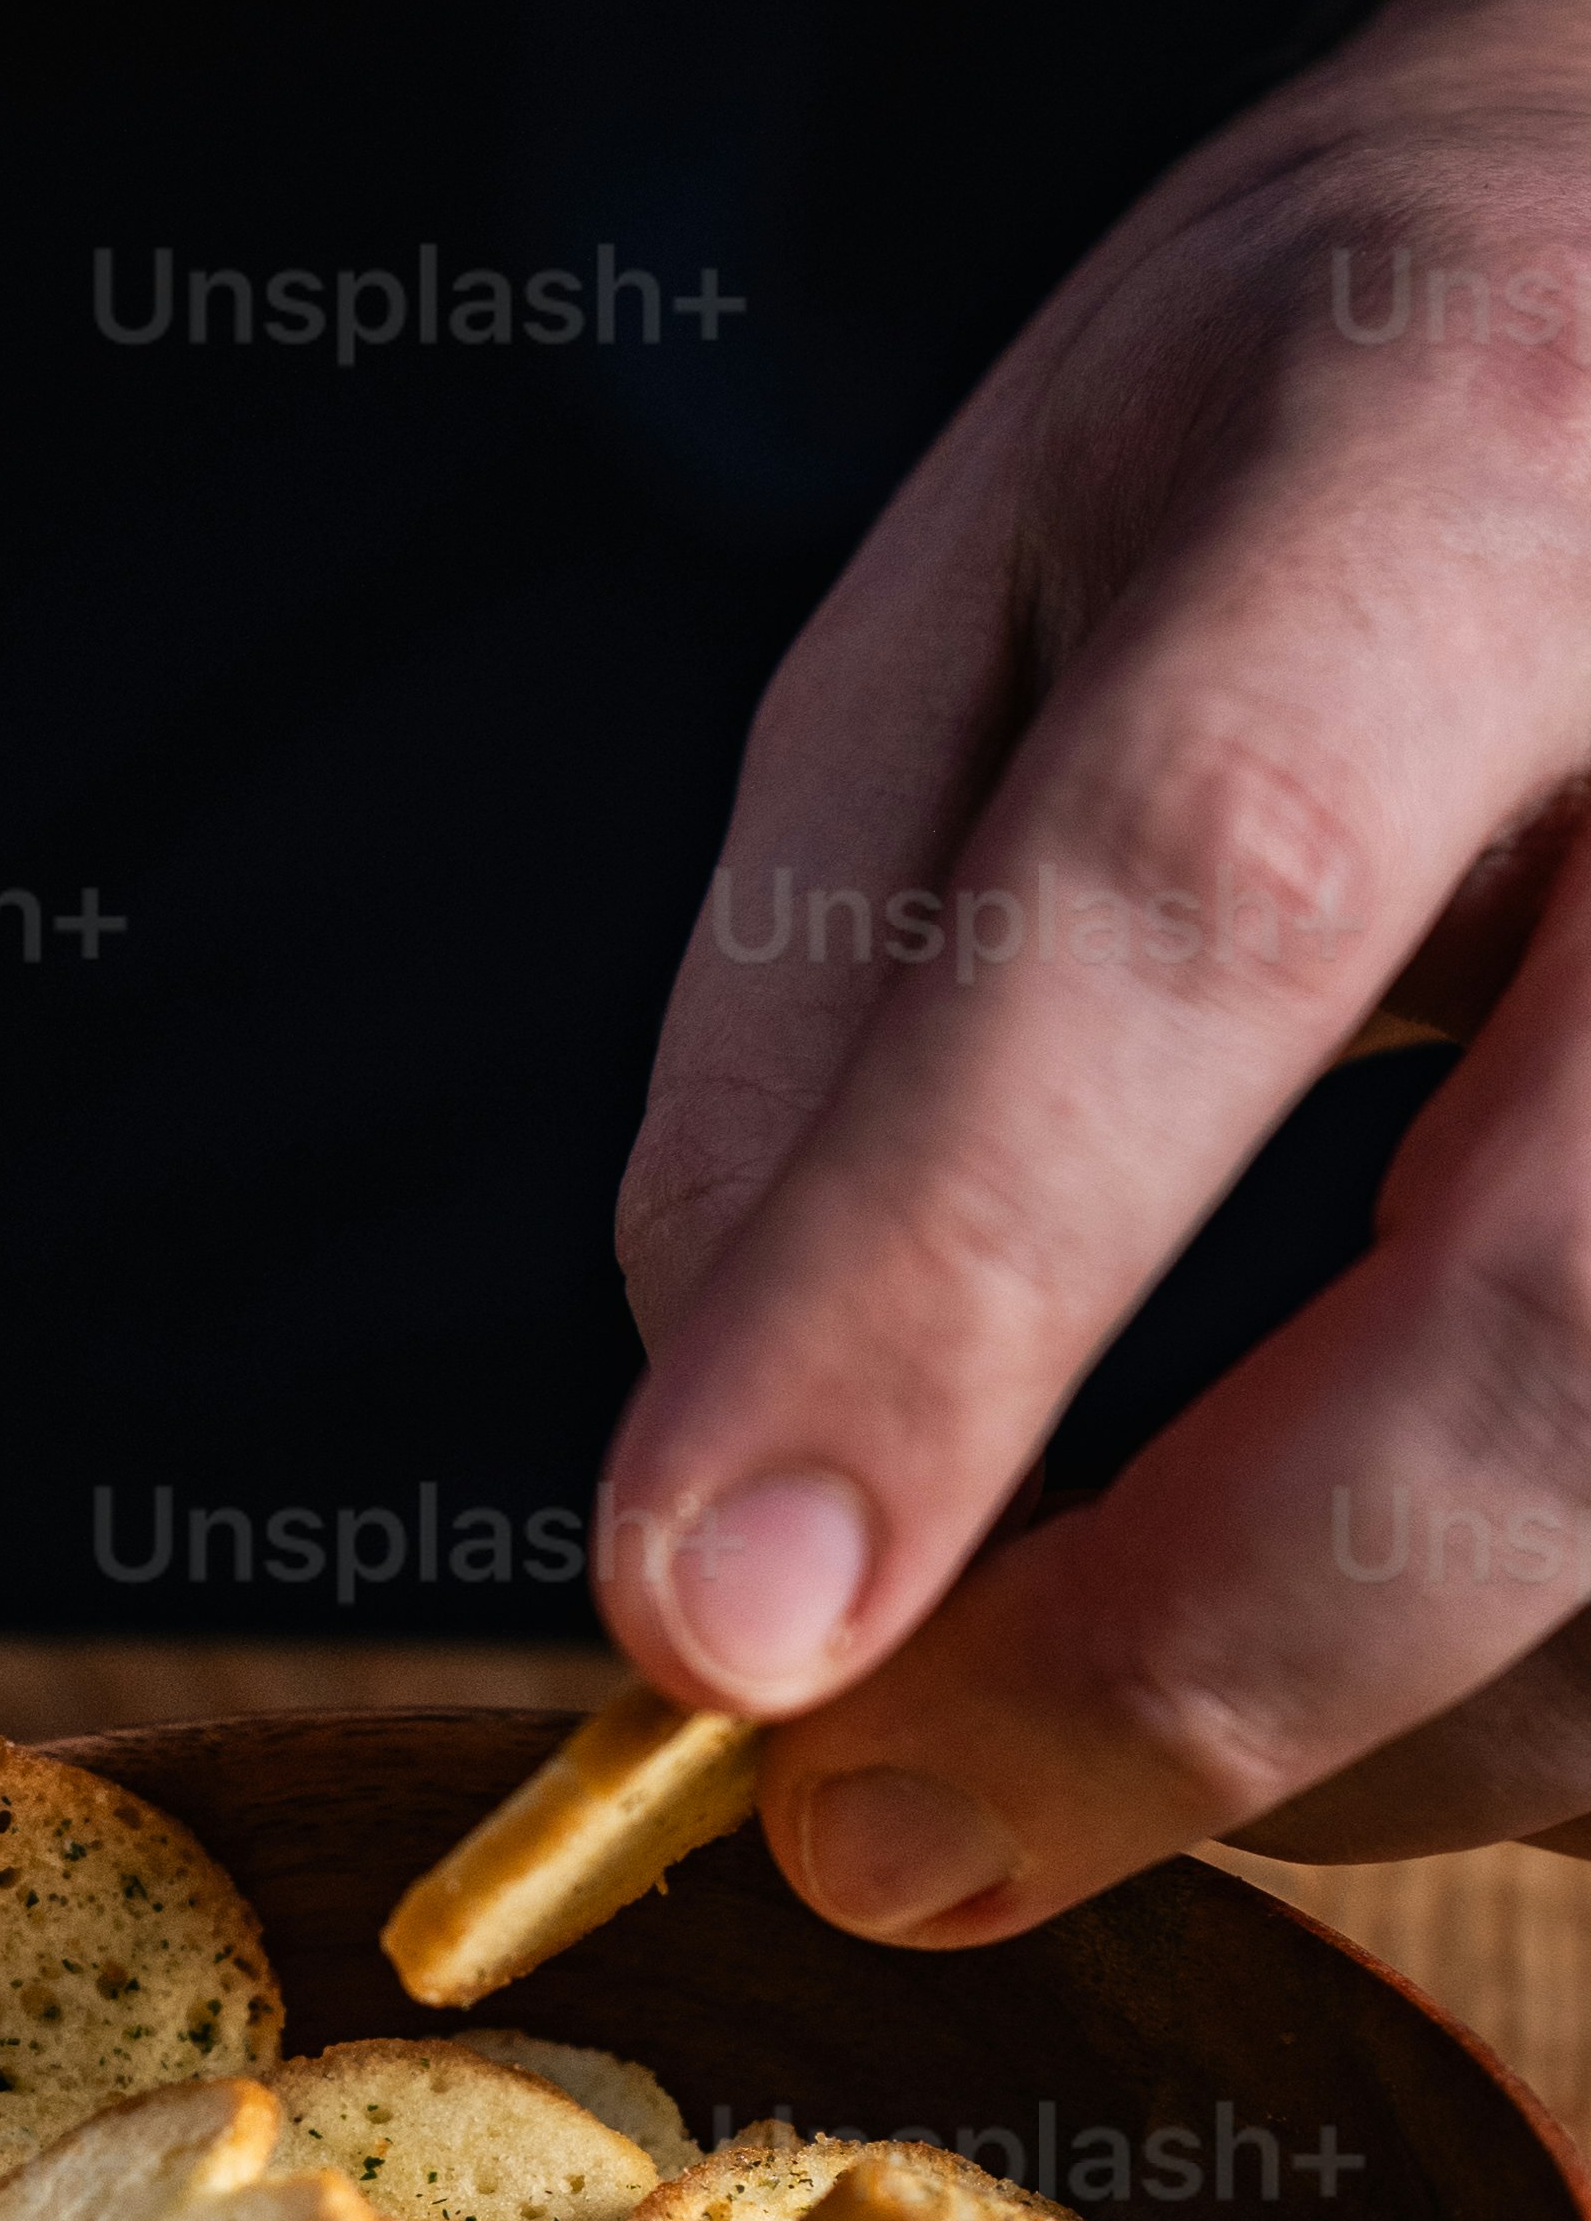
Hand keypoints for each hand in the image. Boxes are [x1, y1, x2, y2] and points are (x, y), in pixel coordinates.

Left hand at [597, 0, 1590, 1927]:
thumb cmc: (1365, 395)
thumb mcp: (1007, 556)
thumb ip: (825, 996)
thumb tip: (737, 1475)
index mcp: (1460, 445)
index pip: (1209, 887)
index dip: (953, 1287)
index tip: (712, 1618)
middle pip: (1554, 1310)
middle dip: (1191, 1653)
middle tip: (882, 1825)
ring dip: (1379, 1724)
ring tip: (1118, 1694)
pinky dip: (1545, 1686)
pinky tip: (1395, 1623)